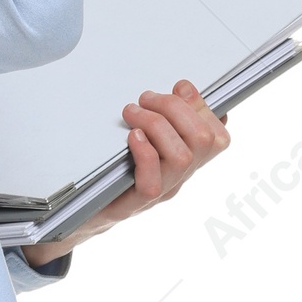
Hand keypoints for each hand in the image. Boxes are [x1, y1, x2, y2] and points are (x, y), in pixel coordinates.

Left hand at [23, 80, 230, 261]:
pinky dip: (144, 153)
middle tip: (145, 99)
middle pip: (203, 140)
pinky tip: (131, 137)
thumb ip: (166, 118)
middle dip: (174, 107)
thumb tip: (186, 90)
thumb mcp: (144, 138)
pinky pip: (152, 182)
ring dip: (156, 124)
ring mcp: (160, 193)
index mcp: (187, 161)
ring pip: (180, 158)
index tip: (178, 89)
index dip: (203, 107)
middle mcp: (179, 177)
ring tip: (131, 112)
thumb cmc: (114, 170)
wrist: (83, 212)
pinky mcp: (133, 205)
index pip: (218, 137)